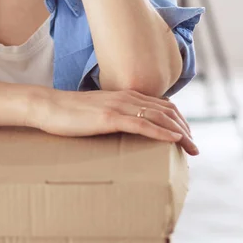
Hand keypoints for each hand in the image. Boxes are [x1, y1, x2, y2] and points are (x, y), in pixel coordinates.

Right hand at [28, 88, 198, 155]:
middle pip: (167, 111)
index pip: (161, 105)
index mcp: (124, 95)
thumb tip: (120, 129)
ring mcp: (119, 106)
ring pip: (160, 117)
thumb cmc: (67, 113)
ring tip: (191, 147)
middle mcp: (126, 98)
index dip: (178, 120)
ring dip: (179, 133)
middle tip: (194, 147)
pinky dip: (161, 132)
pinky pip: (142, 125)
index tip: (186, 135)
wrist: (47, 106)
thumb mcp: (96, 112)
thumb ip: (112, 116)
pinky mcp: (110, 117)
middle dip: (185, 129)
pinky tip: (173, 140)